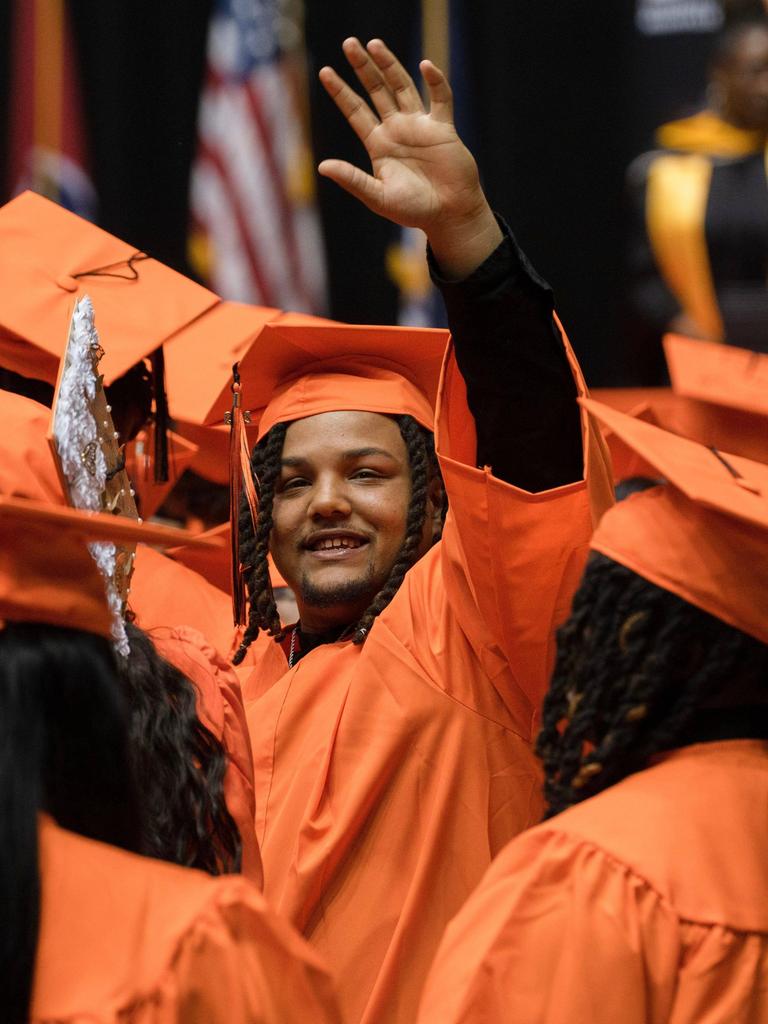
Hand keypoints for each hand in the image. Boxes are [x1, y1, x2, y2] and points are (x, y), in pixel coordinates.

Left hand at [318, 38, 501, 278]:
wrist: (449, 215)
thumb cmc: (414, 211)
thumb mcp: (378, 197)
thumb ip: (352, 180)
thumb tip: (322, 167)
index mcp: (379, 145)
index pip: (355, 111)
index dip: (340, 92)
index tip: (324, 72)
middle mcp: (397, 130)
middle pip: (376, 91)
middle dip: (363, 68)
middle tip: (348, 43)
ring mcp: (420, 126)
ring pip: (403, 87)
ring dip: (390, 65)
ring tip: (374, 44)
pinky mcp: (443, 128)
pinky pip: (440, 98)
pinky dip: (435, 81)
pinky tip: (425, 65)